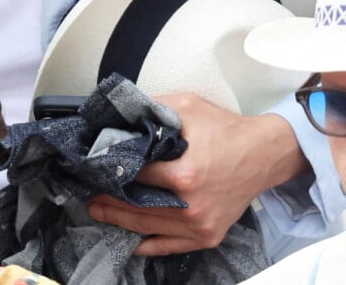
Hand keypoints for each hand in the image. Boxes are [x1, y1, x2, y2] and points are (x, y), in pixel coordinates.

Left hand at [87, 93, 306, 254]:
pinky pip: (170, 246)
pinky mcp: (208, 236)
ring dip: (119, 220)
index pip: (132, 175)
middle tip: (88, 193)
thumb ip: (150, 109)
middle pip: (134, 205)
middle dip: (107, 199)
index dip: (108, 171)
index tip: (91, 168)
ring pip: (147, 226)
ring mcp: (200, 225)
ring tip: (99, 210)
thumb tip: (119, 115)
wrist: (265, 154)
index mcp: (183, 174)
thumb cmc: (225, 129)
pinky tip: (129, 240)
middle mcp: (191, 205)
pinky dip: (148, 244)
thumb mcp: (186, 106)